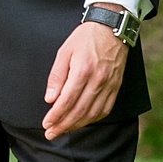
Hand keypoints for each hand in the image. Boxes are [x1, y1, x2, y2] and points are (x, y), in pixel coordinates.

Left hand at [42, 17, 127, 140]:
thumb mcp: (65, 51)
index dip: (55, 115)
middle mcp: (98, 80)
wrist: (111, 28)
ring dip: (77, 125)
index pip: (67, 101)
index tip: (46, 124)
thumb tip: (50, 99)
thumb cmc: (85, 38)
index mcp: (83, 70)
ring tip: (63, 130)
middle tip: (51, 133)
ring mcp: (109, 85)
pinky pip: (105, 109)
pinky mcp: (116, 87)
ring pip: (92, 113)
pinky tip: (83, 121)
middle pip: (79, 111)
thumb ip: (57, 76)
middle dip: (63, 125)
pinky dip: (93, 118)